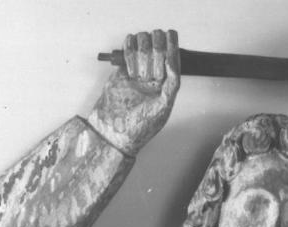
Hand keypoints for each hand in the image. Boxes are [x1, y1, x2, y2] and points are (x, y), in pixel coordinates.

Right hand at [89, 29, 179, 155]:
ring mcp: (138, 69)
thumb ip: (172, 84)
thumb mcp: (163, 109)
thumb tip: (173, 61)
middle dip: (155, 52)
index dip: (173, 43)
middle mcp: (154, 74)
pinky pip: (128, 46)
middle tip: (149, 74)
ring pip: (143, 42)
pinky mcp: (122, 67)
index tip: (171, 34)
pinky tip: (128, 69)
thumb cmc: (140, 127)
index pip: (173, 56)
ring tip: (137, 76)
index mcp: (167, 83)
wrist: (113, 131)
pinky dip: (129, 50)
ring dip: (141, 54)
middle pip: (158, 45)